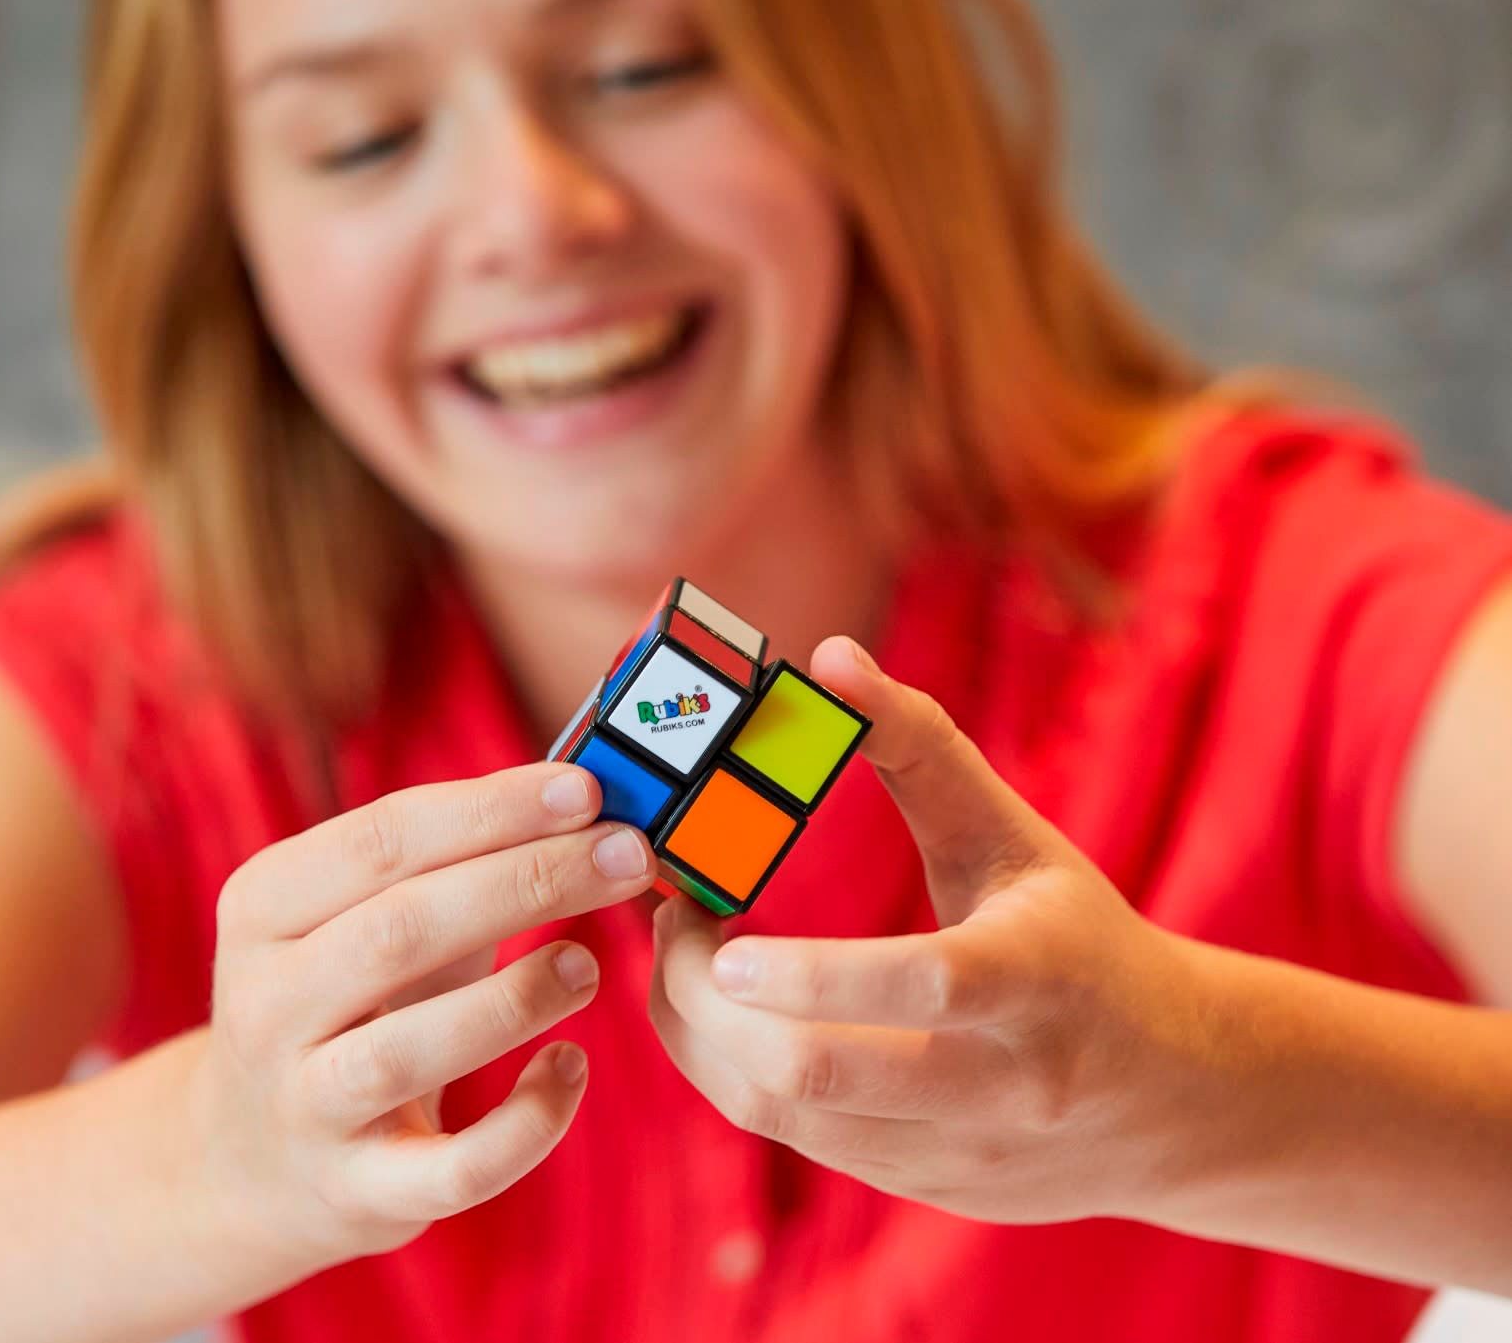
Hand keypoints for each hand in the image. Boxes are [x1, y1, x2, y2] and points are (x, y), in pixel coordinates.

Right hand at [185, 760, 654, 1276]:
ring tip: (590, 963)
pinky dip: (526, 1123)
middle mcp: (266, 1004)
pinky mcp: (357, 1194)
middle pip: (403, 927)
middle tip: (627, 855)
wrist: (249, 1160)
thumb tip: (587, 799)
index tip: (586, 789)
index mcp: (264, 907)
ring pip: (410, 1049)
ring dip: (518, 997)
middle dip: (529, 879)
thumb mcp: (366, 915)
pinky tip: (570, 1069)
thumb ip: (456, 856)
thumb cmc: (349, 998)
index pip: (383, 838)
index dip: (492, 809)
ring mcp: (305, 1107)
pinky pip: (453, 1171)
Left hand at [647, 636, 1195, 1224]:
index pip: (925, 985)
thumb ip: (920, 744)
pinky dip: (734, 1071)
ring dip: (701, 1035)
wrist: (1177, 1098)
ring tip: (681, 953)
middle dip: (706, 999)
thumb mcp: (1016, 833)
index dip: (809, 971)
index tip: (718, 930)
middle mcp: (1004, 1085)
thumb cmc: (1082, 937)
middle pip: (818, 1073)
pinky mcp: (926, 1191)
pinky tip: (723, 1009)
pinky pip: (798, 1141)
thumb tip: (829, 656)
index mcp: (1040, 978)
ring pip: (787, 1118)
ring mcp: (961, 1156)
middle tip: (669, 916)